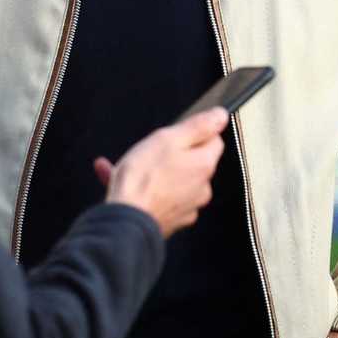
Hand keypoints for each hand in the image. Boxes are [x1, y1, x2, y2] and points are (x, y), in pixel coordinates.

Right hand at [93, 106, 227, 237]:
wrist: (125, 221)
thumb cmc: (143, 179)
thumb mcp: (169, 139)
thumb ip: (198, 126)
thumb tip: (221, 116)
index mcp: (204, 165)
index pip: (214, 140)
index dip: (195, 131)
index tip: (176, 132)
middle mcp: (201, 188)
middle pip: (193, 161)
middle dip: (173, 153)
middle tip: (148, 149)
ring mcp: (186, 206)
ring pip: (173, 180)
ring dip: (153, 171)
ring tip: (126, 165)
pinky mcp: (170, 219)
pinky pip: (159, 197)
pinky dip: (143, 188)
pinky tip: (116, 178)